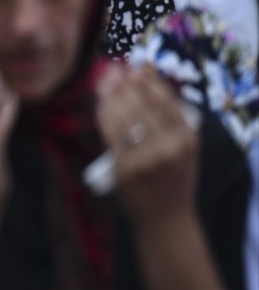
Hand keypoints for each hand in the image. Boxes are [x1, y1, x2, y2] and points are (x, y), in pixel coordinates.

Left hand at [95, 65, 196, 225]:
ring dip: (111, 96)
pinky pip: (112, 134)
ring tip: (103, 85)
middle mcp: (171, 147)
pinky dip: (104, 116)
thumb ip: (170, 124)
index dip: (146, 81)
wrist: (166, 219)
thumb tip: (142, 86)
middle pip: (141, 104)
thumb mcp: (183, 151)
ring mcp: (148, 158)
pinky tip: (100, 106)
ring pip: (124, 116)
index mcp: (189, 139)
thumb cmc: (172, 180)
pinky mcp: (127, 168)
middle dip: (123, 84)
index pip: (165, 100)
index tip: (133, 70)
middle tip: (111, 72)